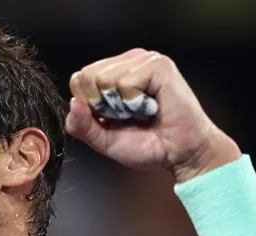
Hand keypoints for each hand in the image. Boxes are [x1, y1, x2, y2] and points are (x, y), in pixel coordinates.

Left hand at [66, 48, 240, 182]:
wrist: (181, 155)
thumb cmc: (149, 146)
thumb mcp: (104, 140)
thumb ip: (82, 126)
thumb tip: (73, 103)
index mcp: (114, 73)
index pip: (79, 79)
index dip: (88, 106)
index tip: (113, 120)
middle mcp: (128, 61)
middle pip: (87, 77)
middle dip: (102, 106)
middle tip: (129, 116)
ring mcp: (144, 60)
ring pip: (104, 78)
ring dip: (121, 106)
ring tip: (142, 112)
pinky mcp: (158, 65)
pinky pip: (126, 83)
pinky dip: (135, 103)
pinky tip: (152, 107)